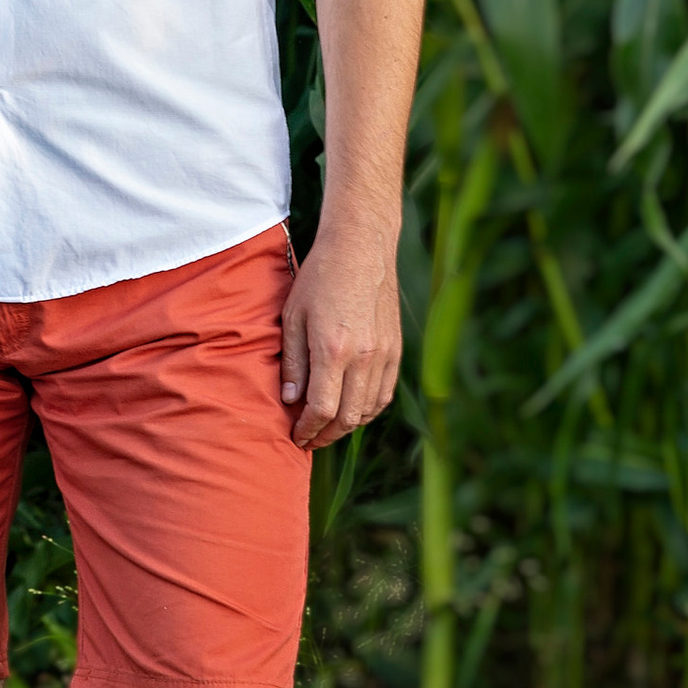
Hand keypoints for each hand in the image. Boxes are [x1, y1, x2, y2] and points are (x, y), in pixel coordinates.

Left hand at [279, 216, 402, 446]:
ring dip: (347, 425)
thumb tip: (291, 401)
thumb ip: (293, 363)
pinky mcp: (396, 349)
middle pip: (348, 417)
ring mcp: (385, 355)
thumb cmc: (320, 277)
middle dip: (326, 435)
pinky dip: (368, 409)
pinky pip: (384, 393)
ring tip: (327, 426)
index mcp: (334, 350)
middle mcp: (364, 357)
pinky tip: (351, 408)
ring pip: (369, 410)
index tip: (296, 436)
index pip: (322, 409)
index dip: (308, 429)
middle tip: (309, 439)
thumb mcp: (293, 316)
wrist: (361, 247)